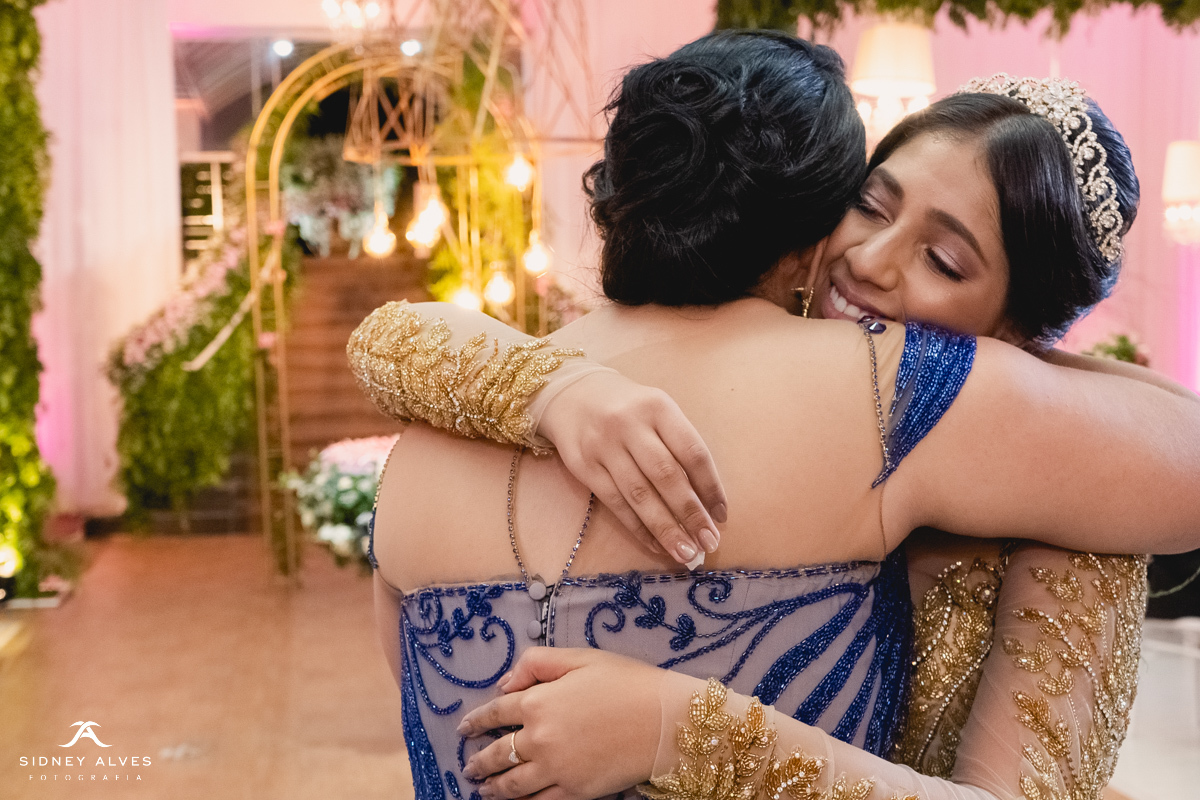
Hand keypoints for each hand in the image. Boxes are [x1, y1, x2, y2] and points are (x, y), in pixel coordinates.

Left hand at [457, 647, 699, 799]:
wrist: (664, 720)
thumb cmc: (626, 681)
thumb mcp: (579, 657)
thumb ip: (536, 663)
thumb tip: (504, 684)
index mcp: (538, 701)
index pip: (495, 713)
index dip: (476, 721)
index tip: (465, 728)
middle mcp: (539, 738)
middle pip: (498, 754)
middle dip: (478, 761)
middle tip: (469, 766)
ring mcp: (555, 769)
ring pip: (512, 785)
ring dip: (493, 788)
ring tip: (482, 790)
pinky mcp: (574, 791)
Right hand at [538, 370, 727, 565]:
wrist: (572, 394)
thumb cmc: (628, 409)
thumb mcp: (657, 411)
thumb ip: (679, 446)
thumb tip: (705, 501)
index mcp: (658, 407)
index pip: (692, 451)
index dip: (710, 486)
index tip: (722, 515)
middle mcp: (630, 424)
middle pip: (666, 475)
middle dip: (691, 514)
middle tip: (709, 542)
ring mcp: (603, 446)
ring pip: (639, 494)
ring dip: (666, 528)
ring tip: (685, 552)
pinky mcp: (583, 466)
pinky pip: (615, 503)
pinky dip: (638, 528)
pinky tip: (656, 544)